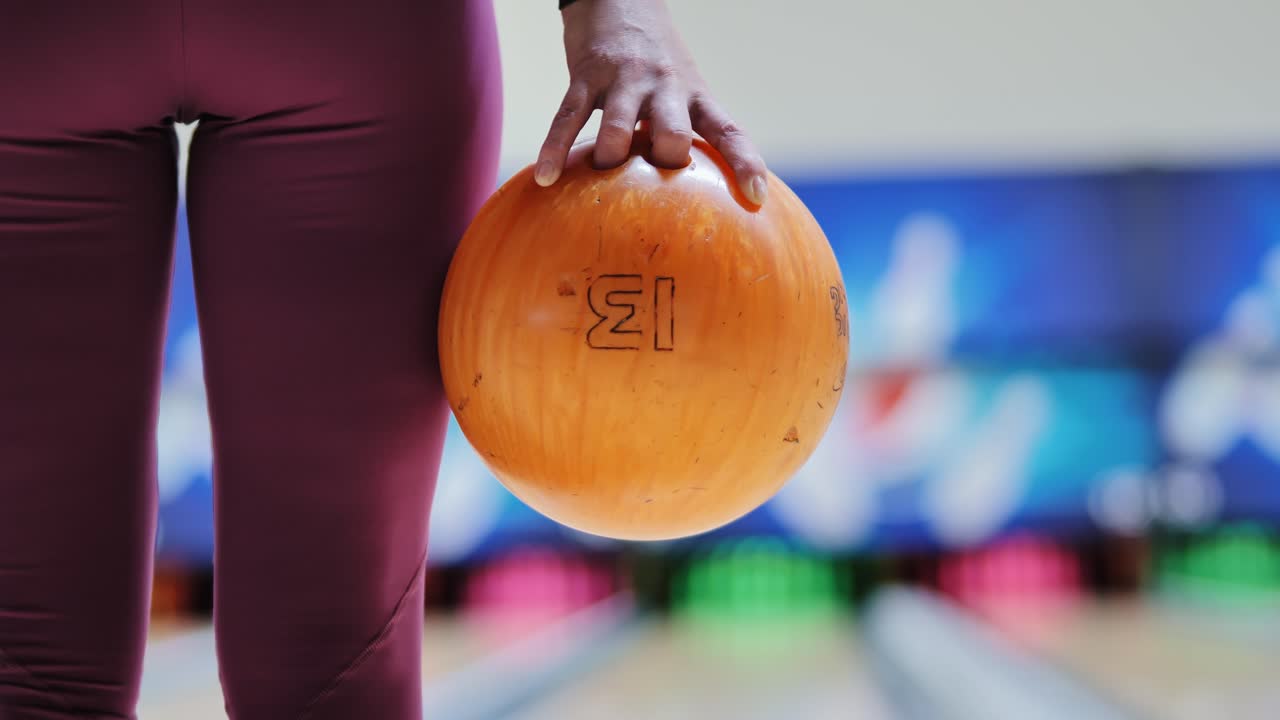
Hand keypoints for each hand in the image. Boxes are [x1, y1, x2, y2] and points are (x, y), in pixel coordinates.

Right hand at [535, 0, 768, 204]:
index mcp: (695, 96)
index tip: (757, 195)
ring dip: (609, 160)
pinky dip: (556, 150)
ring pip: (619, 131)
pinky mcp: (586, 75)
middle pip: (673, 136)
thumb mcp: (683, 90)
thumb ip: (685, 134)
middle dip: (662, 164)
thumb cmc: (655, 62)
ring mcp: (625, 80)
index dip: (745, 163)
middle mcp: (665, 88)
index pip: (729, 131)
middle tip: (648, 180)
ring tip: (600, 175)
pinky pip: (569, 118)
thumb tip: (683, 197)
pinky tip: (547, 178)